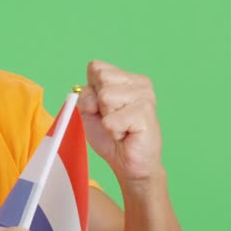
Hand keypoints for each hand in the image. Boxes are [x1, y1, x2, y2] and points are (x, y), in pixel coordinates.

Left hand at [78, 60, 162, 181]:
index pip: (96, 67)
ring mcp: (145, 96)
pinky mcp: (145, 113)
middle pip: (101, 78)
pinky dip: (113, 131)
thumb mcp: (89, 111)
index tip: (103, 109)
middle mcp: (139, 82)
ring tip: (120, 127)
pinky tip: (126, 135)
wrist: (129, 163)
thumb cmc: (111, 136)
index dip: (92, 92)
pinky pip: (111, 119)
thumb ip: (85, 95)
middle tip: (114, 120)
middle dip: (99, 105)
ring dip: (107, 119)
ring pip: (105, 97)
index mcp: (126, 77)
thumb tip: (92, 94)